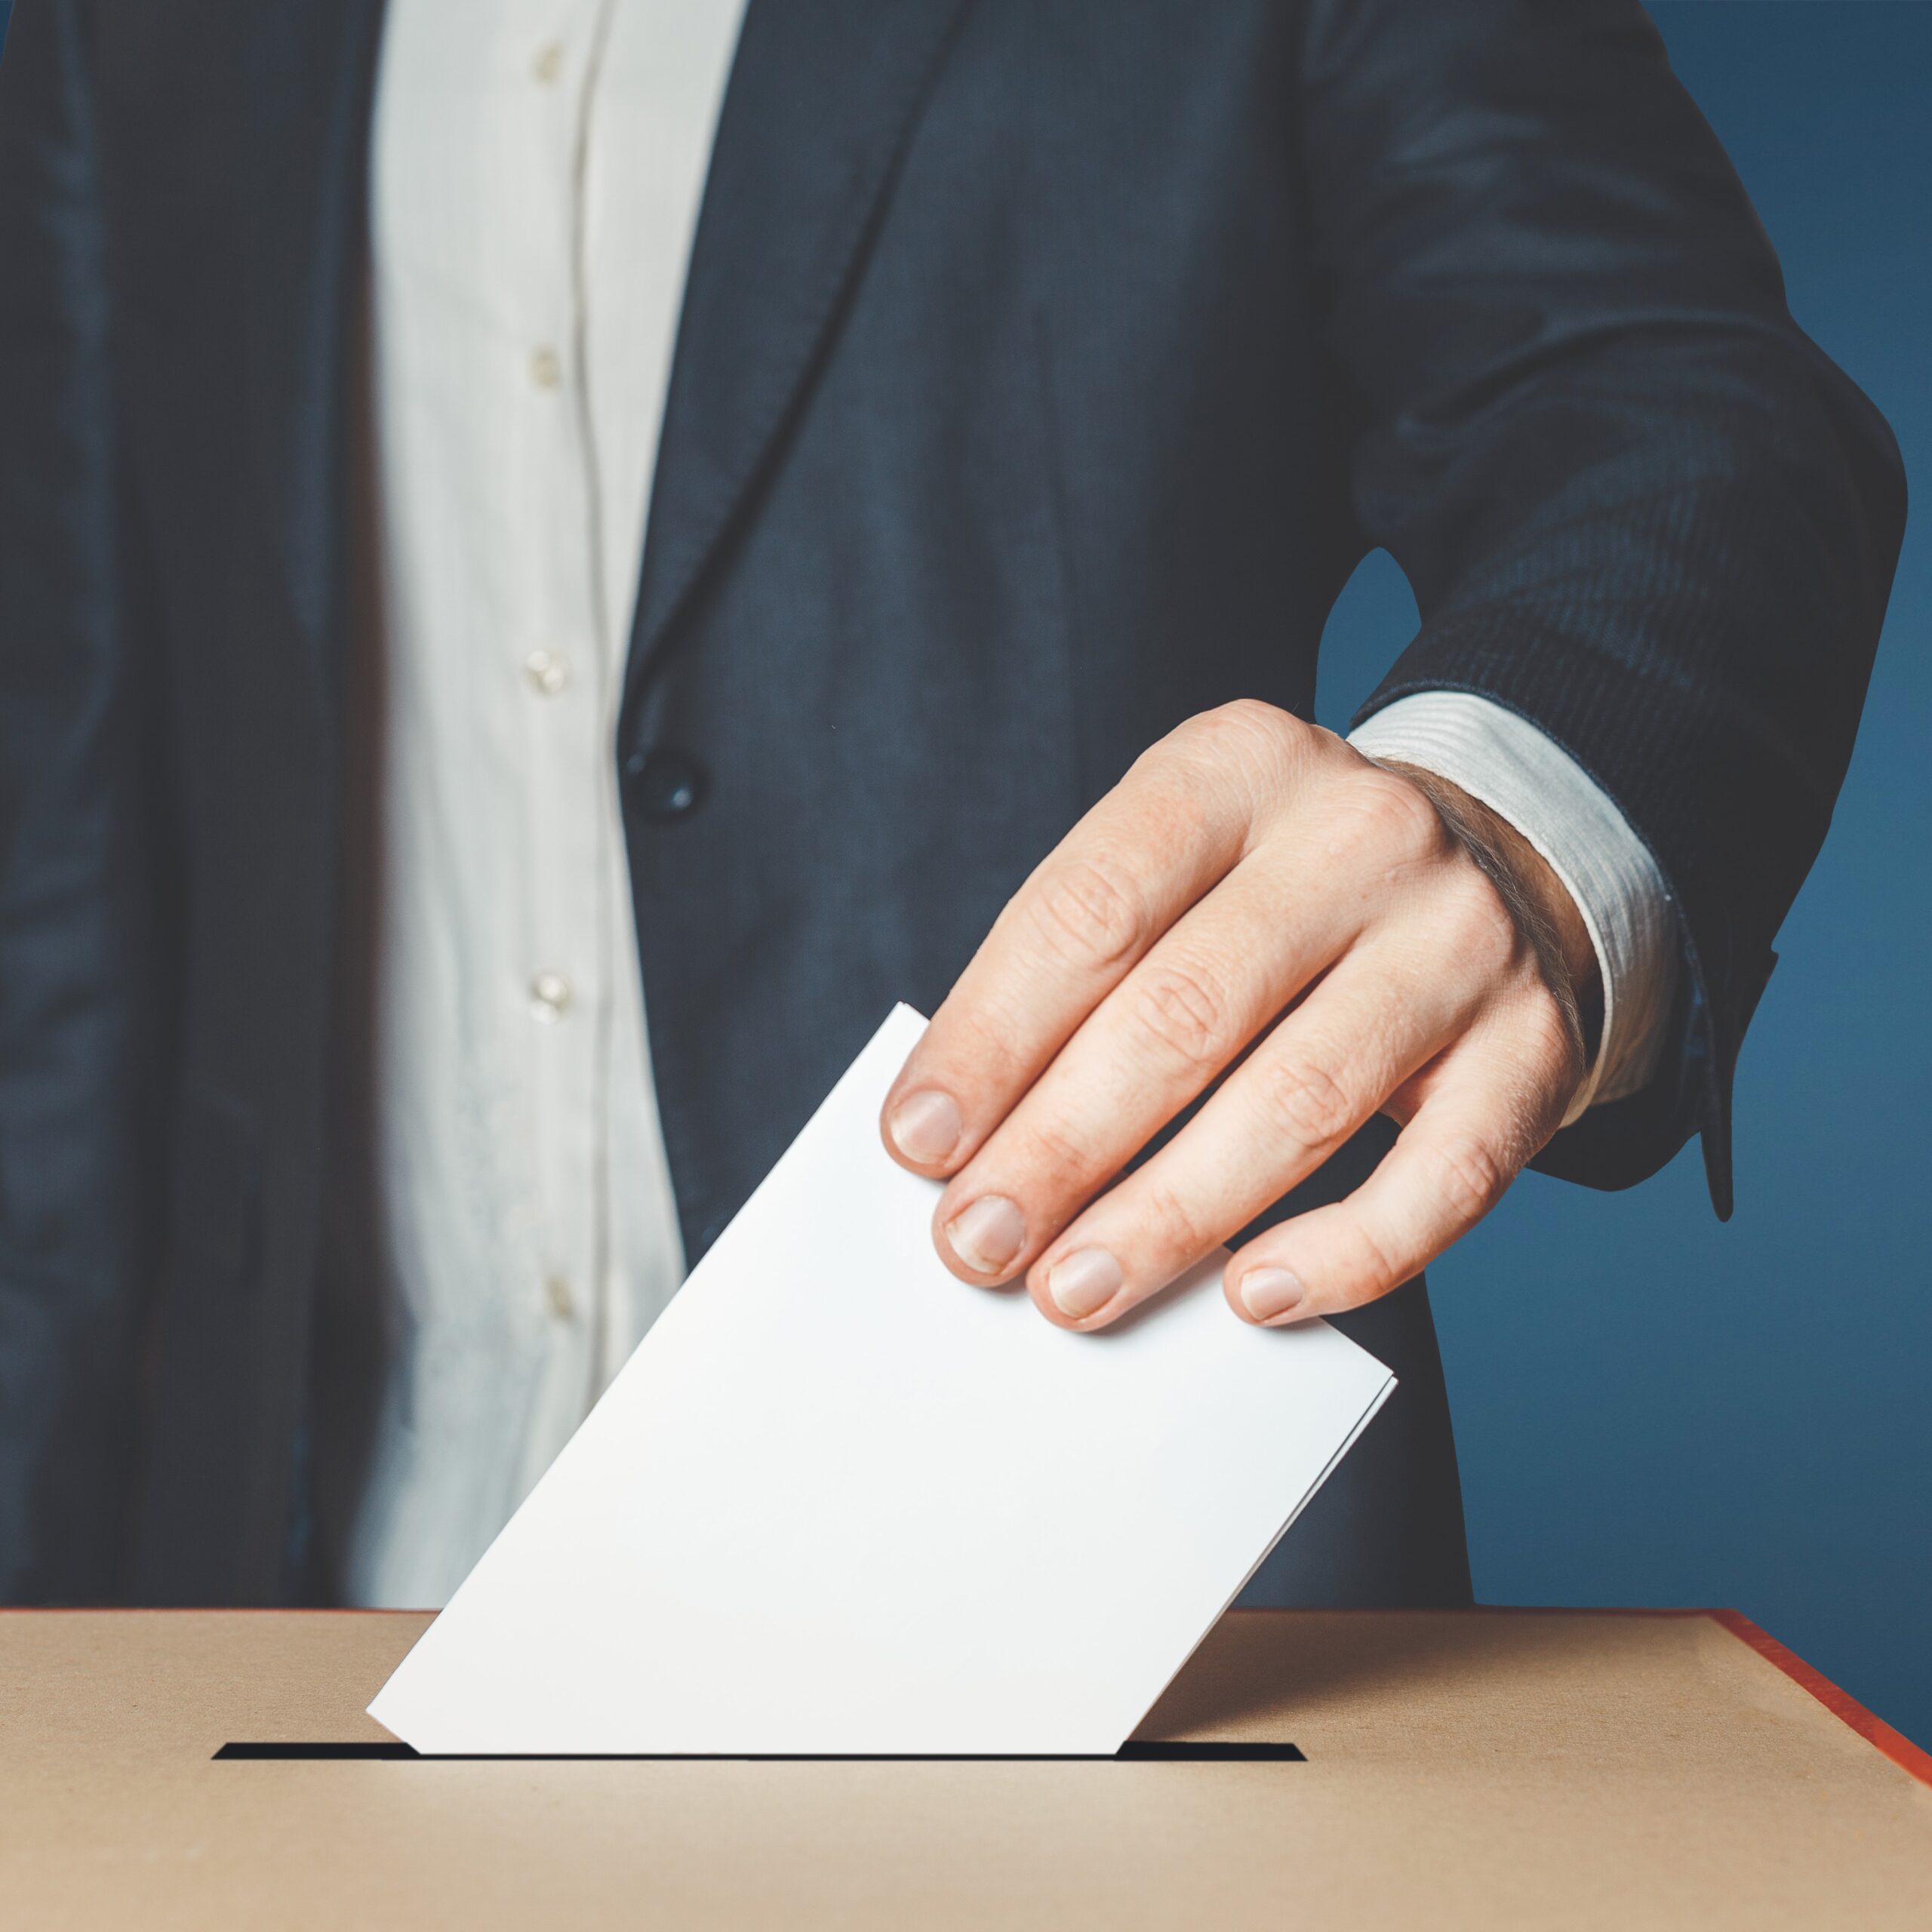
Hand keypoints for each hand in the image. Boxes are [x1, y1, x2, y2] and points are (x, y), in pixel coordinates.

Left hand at [878, 701, 1598, 1329]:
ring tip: (1073, 1288)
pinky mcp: (1532, 1049)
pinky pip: (1441, 1178)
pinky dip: (1343, 1255)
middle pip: (1184, 1010)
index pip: (1091, 909)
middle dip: (1060, 1146)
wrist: (1497, 864)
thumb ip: (1081, 970)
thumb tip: (965, 1134)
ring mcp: (1459, 940)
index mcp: (1236, 766)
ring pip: (1300, 1098)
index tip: (918, 1142)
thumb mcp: (1177, 866)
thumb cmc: (1277, 892)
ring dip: (1169, 1215)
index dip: (991, 1037)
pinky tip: (1251, 1296)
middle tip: (976, 1242)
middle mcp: (1358, 836)